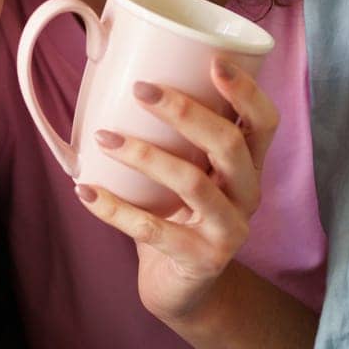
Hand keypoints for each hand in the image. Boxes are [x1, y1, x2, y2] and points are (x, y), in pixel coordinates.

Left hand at [74, 58, 280, 326]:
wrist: (182, 288)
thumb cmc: (177, 213)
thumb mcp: (184, 170)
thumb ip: (169, 134)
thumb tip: (112, 71)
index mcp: (247, 165)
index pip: (263, 122)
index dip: (245, 91)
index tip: (213, 60)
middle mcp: (248, 195)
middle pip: (228, 144)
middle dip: (185, 111)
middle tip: (141, 89)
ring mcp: (229, 230)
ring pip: (193, 183)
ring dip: (144, 155)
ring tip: (104, 138)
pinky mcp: (201, 260)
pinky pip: (154, 230)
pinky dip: (115, 209)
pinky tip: (85, 191)